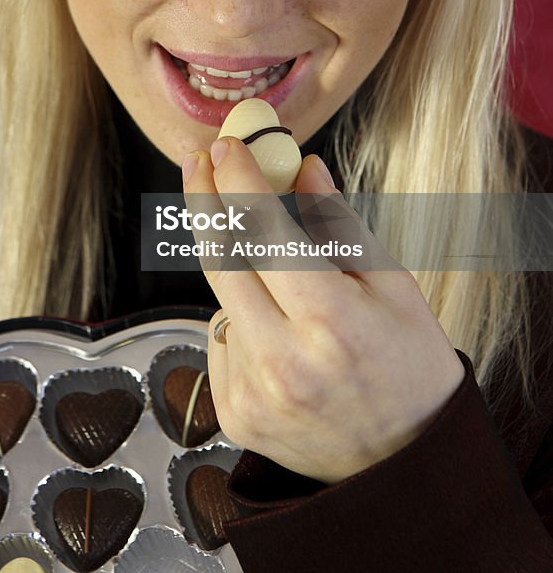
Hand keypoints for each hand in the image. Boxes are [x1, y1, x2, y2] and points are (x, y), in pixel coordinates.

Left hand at [182, 136, 464, 483]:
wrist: (403, 463)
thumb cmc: (409, 363)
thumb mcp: (393, 284)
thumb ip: (338, 223)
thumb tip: (301, 165)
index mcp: (333, 322)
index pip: (266, 234)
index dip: (239, 181)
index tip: (227, 145)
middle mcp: (284, 361)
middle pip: (222, 258)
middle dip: (205, 198)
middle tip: (200, 159)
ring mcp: (253, 393)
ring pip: (219, 296)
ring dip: (237, 266)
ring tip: (283, 281)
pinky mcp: (234, 414)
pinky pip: (220, 338)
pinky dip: (241, 317)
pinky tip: (279, 333)